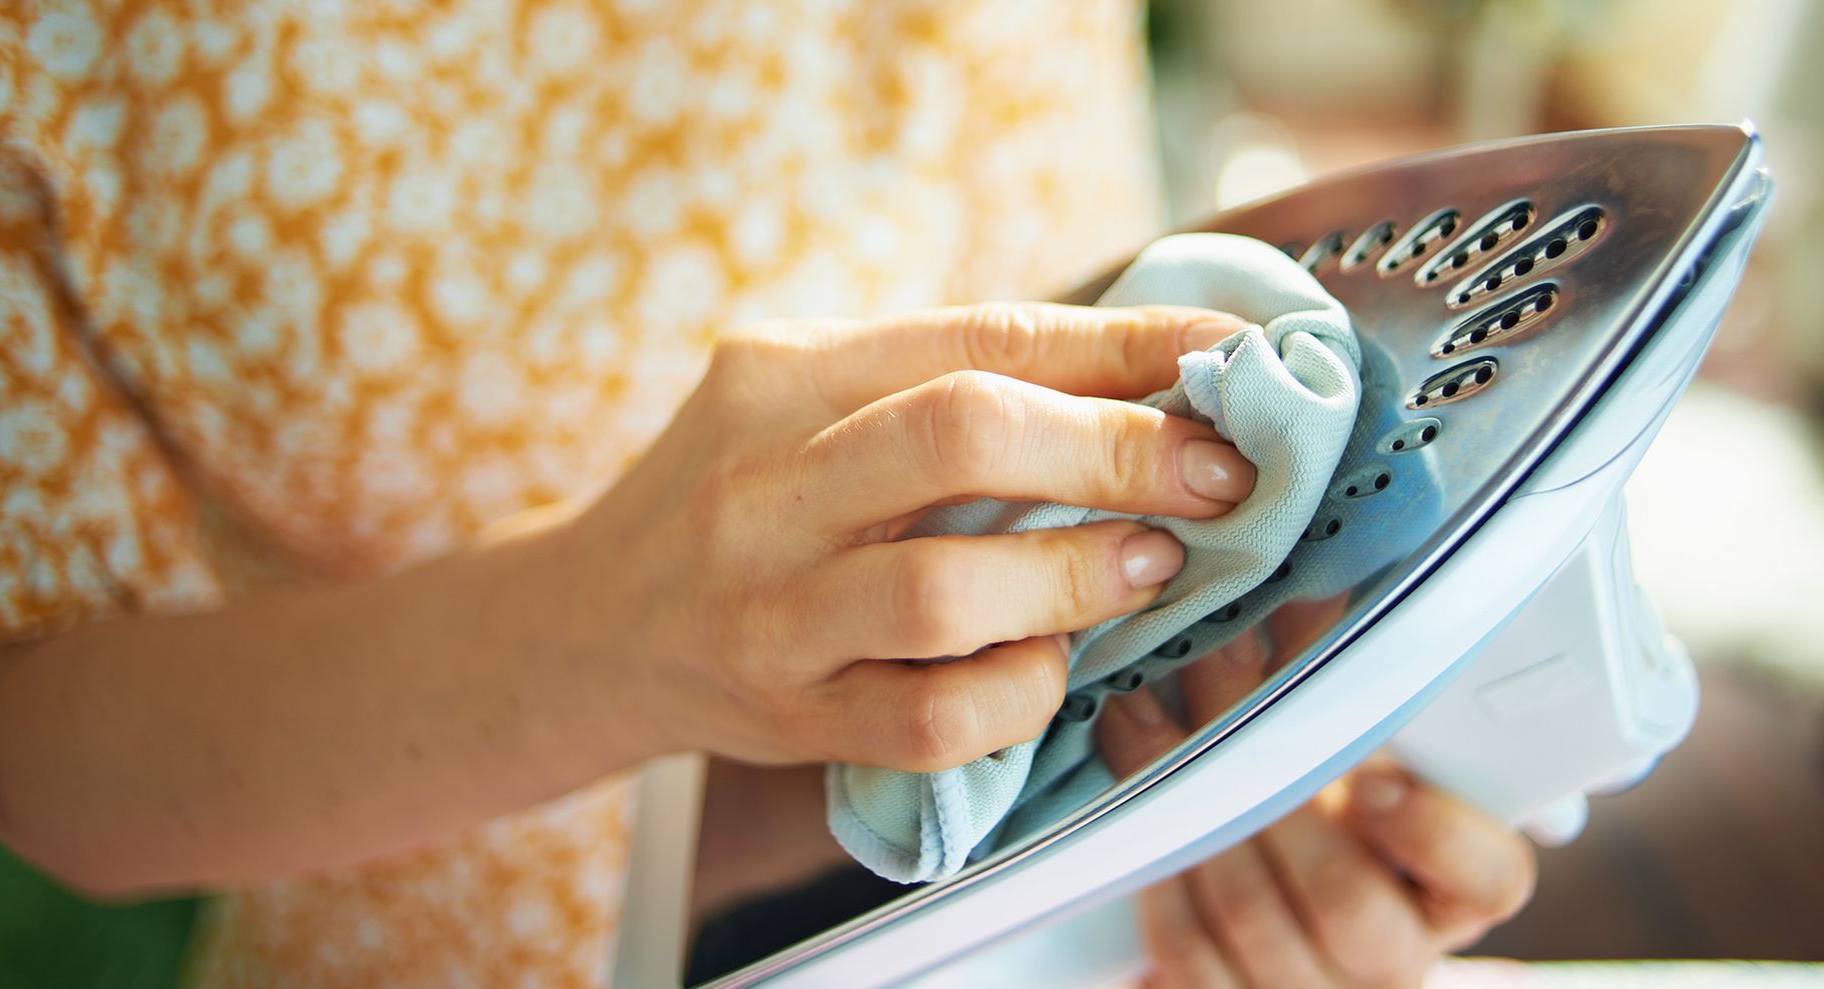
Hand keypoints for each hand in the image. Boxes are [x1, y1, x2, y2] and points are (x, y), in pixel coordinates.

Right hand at [564, 302, 1257, 771]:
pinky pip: (929, 720)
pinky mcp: (786, 716)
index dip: (1126, 346)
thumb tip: (1154, 372)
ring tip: (1152, 564)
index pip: (977, 338)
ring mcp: (768, 610)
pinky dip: (1019, 693)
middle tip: (1217, 473)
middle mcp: (763, 485)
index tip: (1231, 357)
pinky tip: (1052, 665)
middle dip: (1120, 448)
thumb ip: (943, 380)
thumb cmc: (740, 496)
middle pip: (963, 434)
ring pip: (944, 590)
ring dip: (1078, 574)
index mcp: (781, 375)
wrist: (593, 627)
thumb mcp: (808, 400)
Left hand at [1099, 640, 1536, 987]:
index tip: (1377, 780)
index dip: (1439, 835)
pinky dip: (1149, 848)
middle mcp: (1391, 958)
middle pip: (1343, 902)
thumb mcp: (1370, 749)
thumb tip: (1313, 577)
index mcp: (1453, 893)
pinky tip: (1127, 769)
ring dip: (1190, 799)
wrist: (1279, 907)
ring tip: (1148, 702)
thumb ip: (1361, 681)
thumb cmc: (1336, 802)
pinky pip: (1182, 939)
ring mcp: (1304, 988)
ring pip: (1248, 916)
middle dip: (1270, 779)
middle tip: (1222, 666)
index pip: (1488, 880)